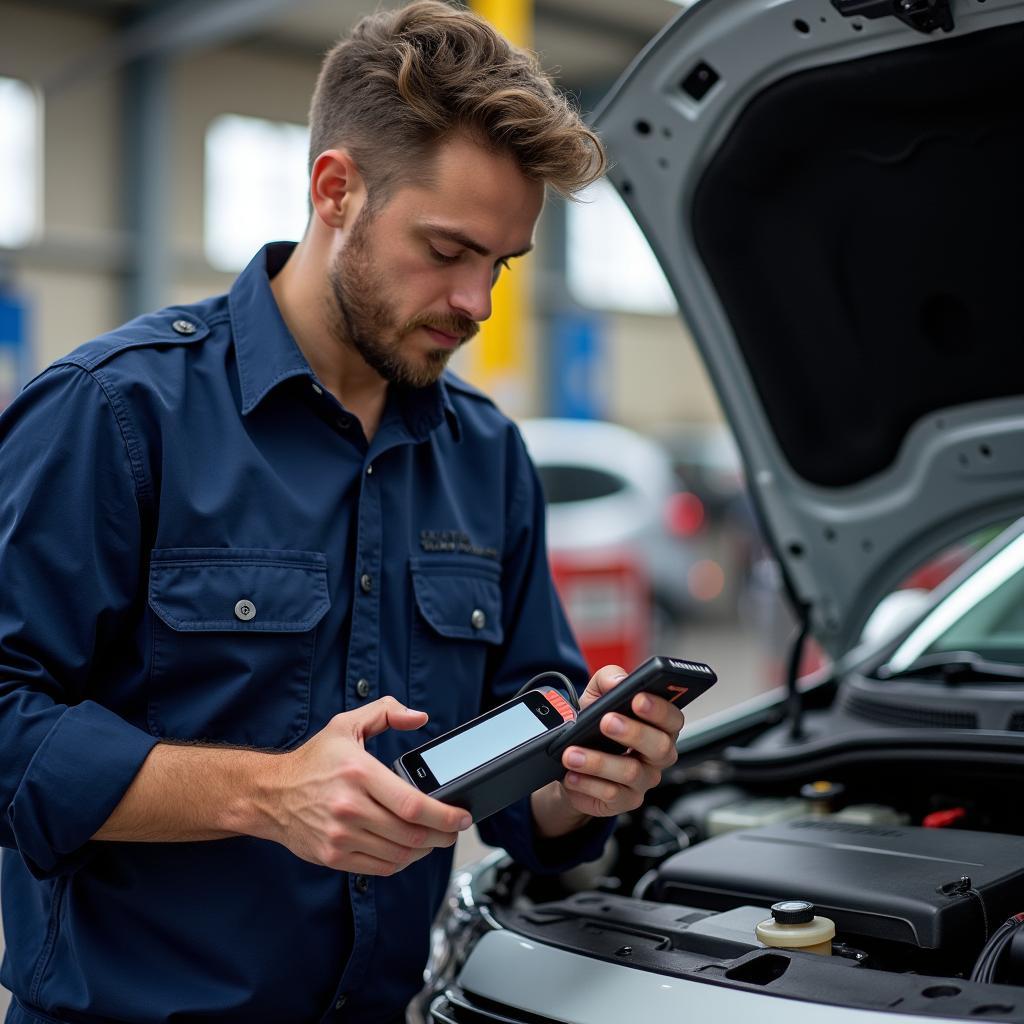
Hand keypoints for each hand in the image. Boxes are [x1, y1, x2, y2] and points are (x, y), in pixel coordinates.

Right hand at [255, 697, 471, 874]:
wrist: (270, 794)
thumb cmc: (313, 760)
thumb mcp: (347, 724)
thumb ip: (386, 712)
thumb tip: (419, 717)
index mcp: (359, 773)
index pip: (412, 804)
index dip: (444, 815)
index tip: (462, 817)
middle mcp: (350, 807)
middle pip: (411, 834)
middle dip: (442, 835)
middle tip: (454, 830)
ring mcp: (341, 835)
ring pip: (399, 854)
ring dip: (424, 851)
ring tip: (435, 839)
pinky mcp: (333, 856)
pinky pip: (379, 867)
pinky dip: (401, 862)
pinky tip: (409, 850)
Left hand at [537, 664, 684, 828]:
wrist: (572, 761)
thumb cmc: (594, 724)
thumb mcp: (597, 694)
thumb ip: (609, 679)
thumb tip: (617, 681)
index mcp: (659, 725)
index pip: (672, 717)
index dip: (659, 708)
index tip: (638, 698)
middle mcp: (658, 754)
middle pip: (659, 747)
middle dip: (633, 732)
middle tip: (606, 721)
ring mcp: (644, 780)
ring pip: (630, 773)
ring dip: (598, 762)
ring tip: (572, 754)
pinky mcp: (626, 800)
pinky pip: (612, 795)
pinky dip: (588, 783)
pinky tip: (572, 775)